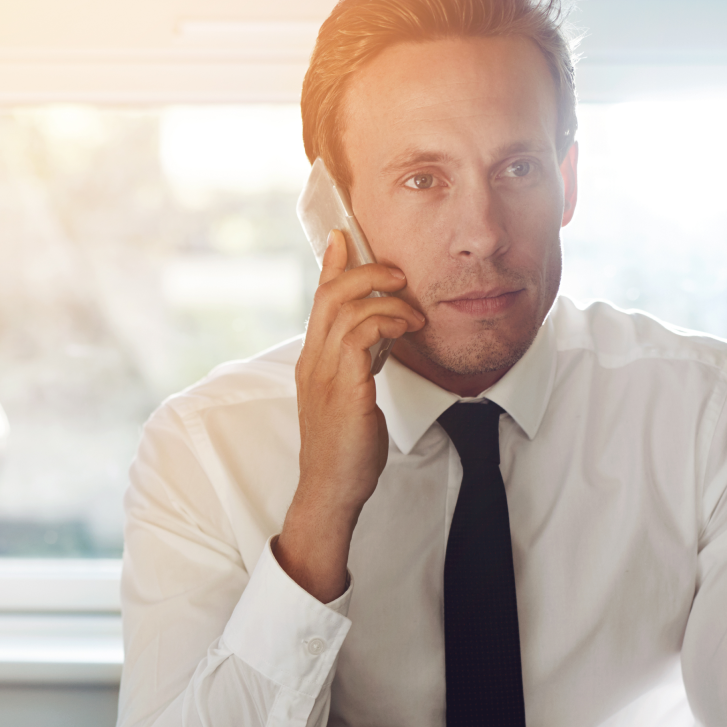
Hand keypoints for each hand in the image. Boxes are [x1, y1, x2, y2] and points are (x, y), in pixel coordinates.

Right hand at [273, 231, 422, 601]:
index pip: (318, 299)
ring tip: (414, 312)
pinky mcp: (344, 389)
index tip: (343, 236)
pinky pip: (362, 336)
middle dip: (365, 272)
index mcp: (312, 359)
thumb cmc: (346, 448)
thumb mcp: (352, 393)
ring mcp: (324, 374)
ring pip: (347, 308)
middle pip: (330, 293)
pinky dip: (388, 322)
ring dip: (387, 300)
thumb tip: (379, 335)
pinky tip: (409, 330)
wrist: (332, 490)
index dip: (331, 264)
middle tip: (398, 274)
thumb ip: (359, 361)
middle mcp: (313, 361)